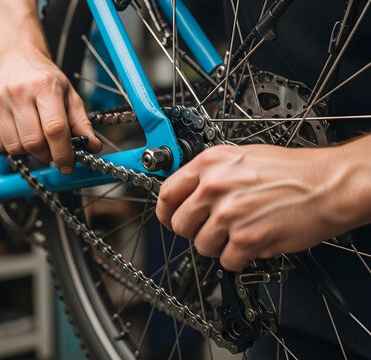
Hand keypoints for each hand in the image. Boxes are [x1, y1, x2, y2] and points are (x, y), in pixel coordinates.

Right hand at [0, 49, 100, 173]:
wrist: (15, 58)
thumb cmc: (43, 79)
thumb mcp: (69, 95)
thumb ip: (81, 123)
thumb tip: (92, 147)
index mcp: (44, 86)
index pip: (55, 129)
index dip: (63, 153)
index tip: (68, 165)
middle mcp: (18, 91)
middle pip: (33, 142)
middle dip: (47, 154)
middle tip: (52, 150)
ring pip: (14, 147)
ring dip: (28, 151)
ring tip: (34, 137)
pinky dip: (10, 147)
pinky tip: (17, 133)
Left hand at [156, 144, 354, 270]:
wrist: (327, 184)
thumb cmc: (292, 171)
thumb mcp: (240, 158)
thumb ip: (210, 175)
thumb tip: (189, 194)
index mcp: (209, 164)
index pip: (166, 194)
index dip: (166, 212)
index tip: (170, 219)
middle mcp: (214, 187)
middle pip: (180, 224)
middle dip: (194, 231)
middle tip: (212, 228)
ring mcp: (228, 213)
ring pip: (201, 246)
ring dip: (219, 246)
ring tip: (240, 233)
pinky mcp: (245, 238)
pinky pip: (226, 261)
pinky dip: (239, 258)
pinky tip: (253, 242)